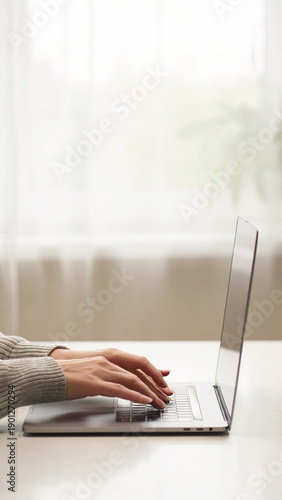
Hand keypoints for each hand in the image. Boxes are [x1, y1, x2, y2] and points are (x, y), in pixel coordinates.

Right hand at [50, 348, 172, 408]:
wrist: (49, 374)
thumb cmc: (68, 376)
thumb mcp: (92, 373)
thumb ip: (106, 376)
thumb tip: (117, 386)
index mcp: (108, 358)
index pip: (137, 365)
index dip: (153, 373)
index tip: (164, 382)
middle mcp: (108, 362)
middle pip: (138, 373)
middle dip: (155, 385)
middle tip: (167, 396)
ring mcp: (102, 371)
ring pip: (133, 381)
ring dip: (149, 393)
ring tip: (159, 402)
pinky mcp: (96, 382)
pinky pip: (120, 389)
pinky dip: (135, 395)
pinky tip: (144, 401)